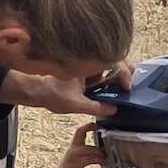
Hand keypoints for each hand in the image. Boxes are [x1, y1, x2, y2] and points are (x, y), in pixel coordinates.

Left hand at [3, 63, 131, 118]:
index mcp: (86, 63)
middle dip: (126, 70)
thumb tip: (114, 109)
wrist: (38, 91)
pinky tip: (116, 89)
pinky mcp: (89, 73)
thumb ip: (95, 107)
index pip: (112, 60)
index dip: (123, 72)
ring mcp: (90, 66)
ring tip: (124, 88)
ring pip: (112, 65)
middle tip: (129, 84)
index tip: (126, 86)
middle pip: (116, 58)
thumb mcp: (75, 104)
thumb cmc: (52, 93)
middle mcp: (89, 61)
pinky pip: (105, 73)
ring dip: (120, 75)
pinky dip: (113, 80)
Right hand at [47, 122, 104, 167]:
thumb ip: (86, 152)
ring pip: (88, 147)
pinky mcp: (76, 164)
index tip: (96, 125)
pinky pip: (89, 159)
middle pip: (79, 131)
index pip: (79, 130)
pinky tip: (103, 161)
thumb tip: (100, 149)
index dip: (88, 125)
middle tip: (99, 129)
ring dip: (99, 151)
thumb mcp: (76, 157)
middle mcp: (72, 148)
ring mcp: (73, 155)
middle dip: (89, 127)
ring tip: (105, 155)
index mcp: (73, 145)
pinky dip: (98, 159)